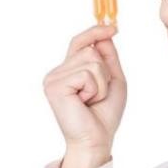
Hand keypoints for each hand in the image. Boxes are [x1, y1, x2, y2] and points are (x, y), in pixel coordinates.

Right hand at [42, 24, 126, 153]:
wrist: (97, 139)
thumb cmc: (103, 114)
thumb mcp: (113, 80)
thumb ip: (108, 57)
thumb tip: (106, 33)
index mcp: (69, 70)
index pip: (79, 42)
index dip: (95, 32)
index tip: (114, 28)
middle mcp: (58, 72)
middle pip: (91, 51)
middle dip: (104, 73)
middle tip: (97, 95)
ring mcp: (54, 78)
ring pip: (91, 61)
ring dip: (101, 83)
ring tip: (91, 100)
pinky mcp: (55, 86)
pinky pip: (87, 74)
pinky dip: (95, 89)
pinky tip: (85, 103)